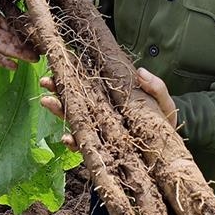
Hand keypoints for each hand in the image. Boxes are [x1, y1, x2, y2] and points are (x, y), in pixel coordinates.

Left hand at [0, 0, 37, 66]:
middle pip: (10, 38)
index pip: (11, 23)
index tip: (39, 30)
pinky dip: (0, 60)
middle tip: (43, 50)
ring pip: (3, 47)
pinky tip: (13, 66)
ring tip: (35, 59)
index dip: (24, 28)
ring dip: (18, 53)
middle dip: (26, 45)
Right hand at [40, 69, 175, 149]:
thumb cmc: (163, 123)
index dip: (73, 74)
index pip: (89, 83)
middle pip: (76, 99)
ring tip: (48, 102)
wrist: (168, 152)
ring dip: (59, 111)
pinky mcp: (102, 150)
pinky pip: (84, 145)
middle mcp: (102, 112)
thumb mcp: (163, 102)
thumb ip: (156, 87)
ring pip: (75, 119)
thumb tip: (140, 71)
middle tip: (45, 81)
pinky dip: (74, 142)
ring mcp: (100, 131)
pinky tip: (67, 138)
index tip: (59, 63)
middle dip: (58, 90)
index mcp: (113, 97)